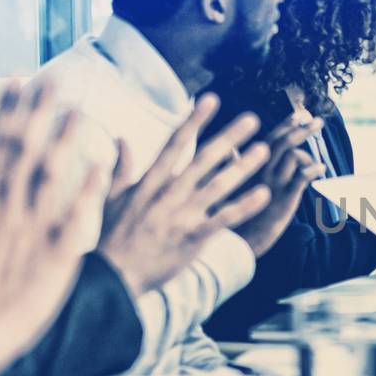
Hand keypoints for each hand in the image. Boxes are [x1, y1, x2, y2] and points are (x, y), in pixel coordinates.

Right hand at [0, 79, 108, 353]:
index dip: (10, 110)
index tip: (19, 78)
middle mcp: (8, 207)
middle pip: (25, 150)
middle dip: (39, 112)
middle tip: (56, 78)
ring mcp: (32, 228)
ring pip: (50, 175)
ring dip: (64, 140)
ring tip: (80, 111)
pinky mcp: (56, 252)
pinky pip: (75, 216)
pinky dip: (87, 190)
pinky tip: (102, 164)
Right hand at [99, 94, 273, 296]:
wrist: (111, 276)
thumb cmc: (110, 237)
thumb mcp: (111, 197)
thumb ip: (121, 166)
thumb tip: (121, 138)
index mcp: (150, 181)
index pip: (175, 143)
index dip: (194, 120)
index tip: (211, 100)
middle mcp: (168, 193)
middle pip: (204, 158)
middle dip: (229, 137)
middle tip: (252, 119)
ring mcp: (182, 215)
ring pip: (219, 185)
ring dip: (243, 167)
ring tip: (264, 150)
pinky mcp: (193, 238)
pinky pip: (224, 218)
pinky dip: (244, 206)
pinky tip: (264, 194)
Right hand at [232, 87, 328, 254]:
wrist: (236, 243)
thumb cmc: (234, 215)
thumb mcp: (229, 187)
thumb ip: (232, 166)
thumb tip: (229, 149)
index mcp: (250, 167)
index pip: (271, 138)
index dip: (287, 124)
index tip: (301, 114)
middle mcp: (260, 171)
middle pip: (283, 141)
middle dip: (301, 127)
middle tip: (317, 119)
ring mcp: (272, 184)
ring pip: (292, 154)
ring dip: (307, 146)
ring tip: (319, 140)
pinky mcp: (283, 199)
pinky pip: (301, 178)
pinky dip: (313, 170)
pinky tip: (322, 168)